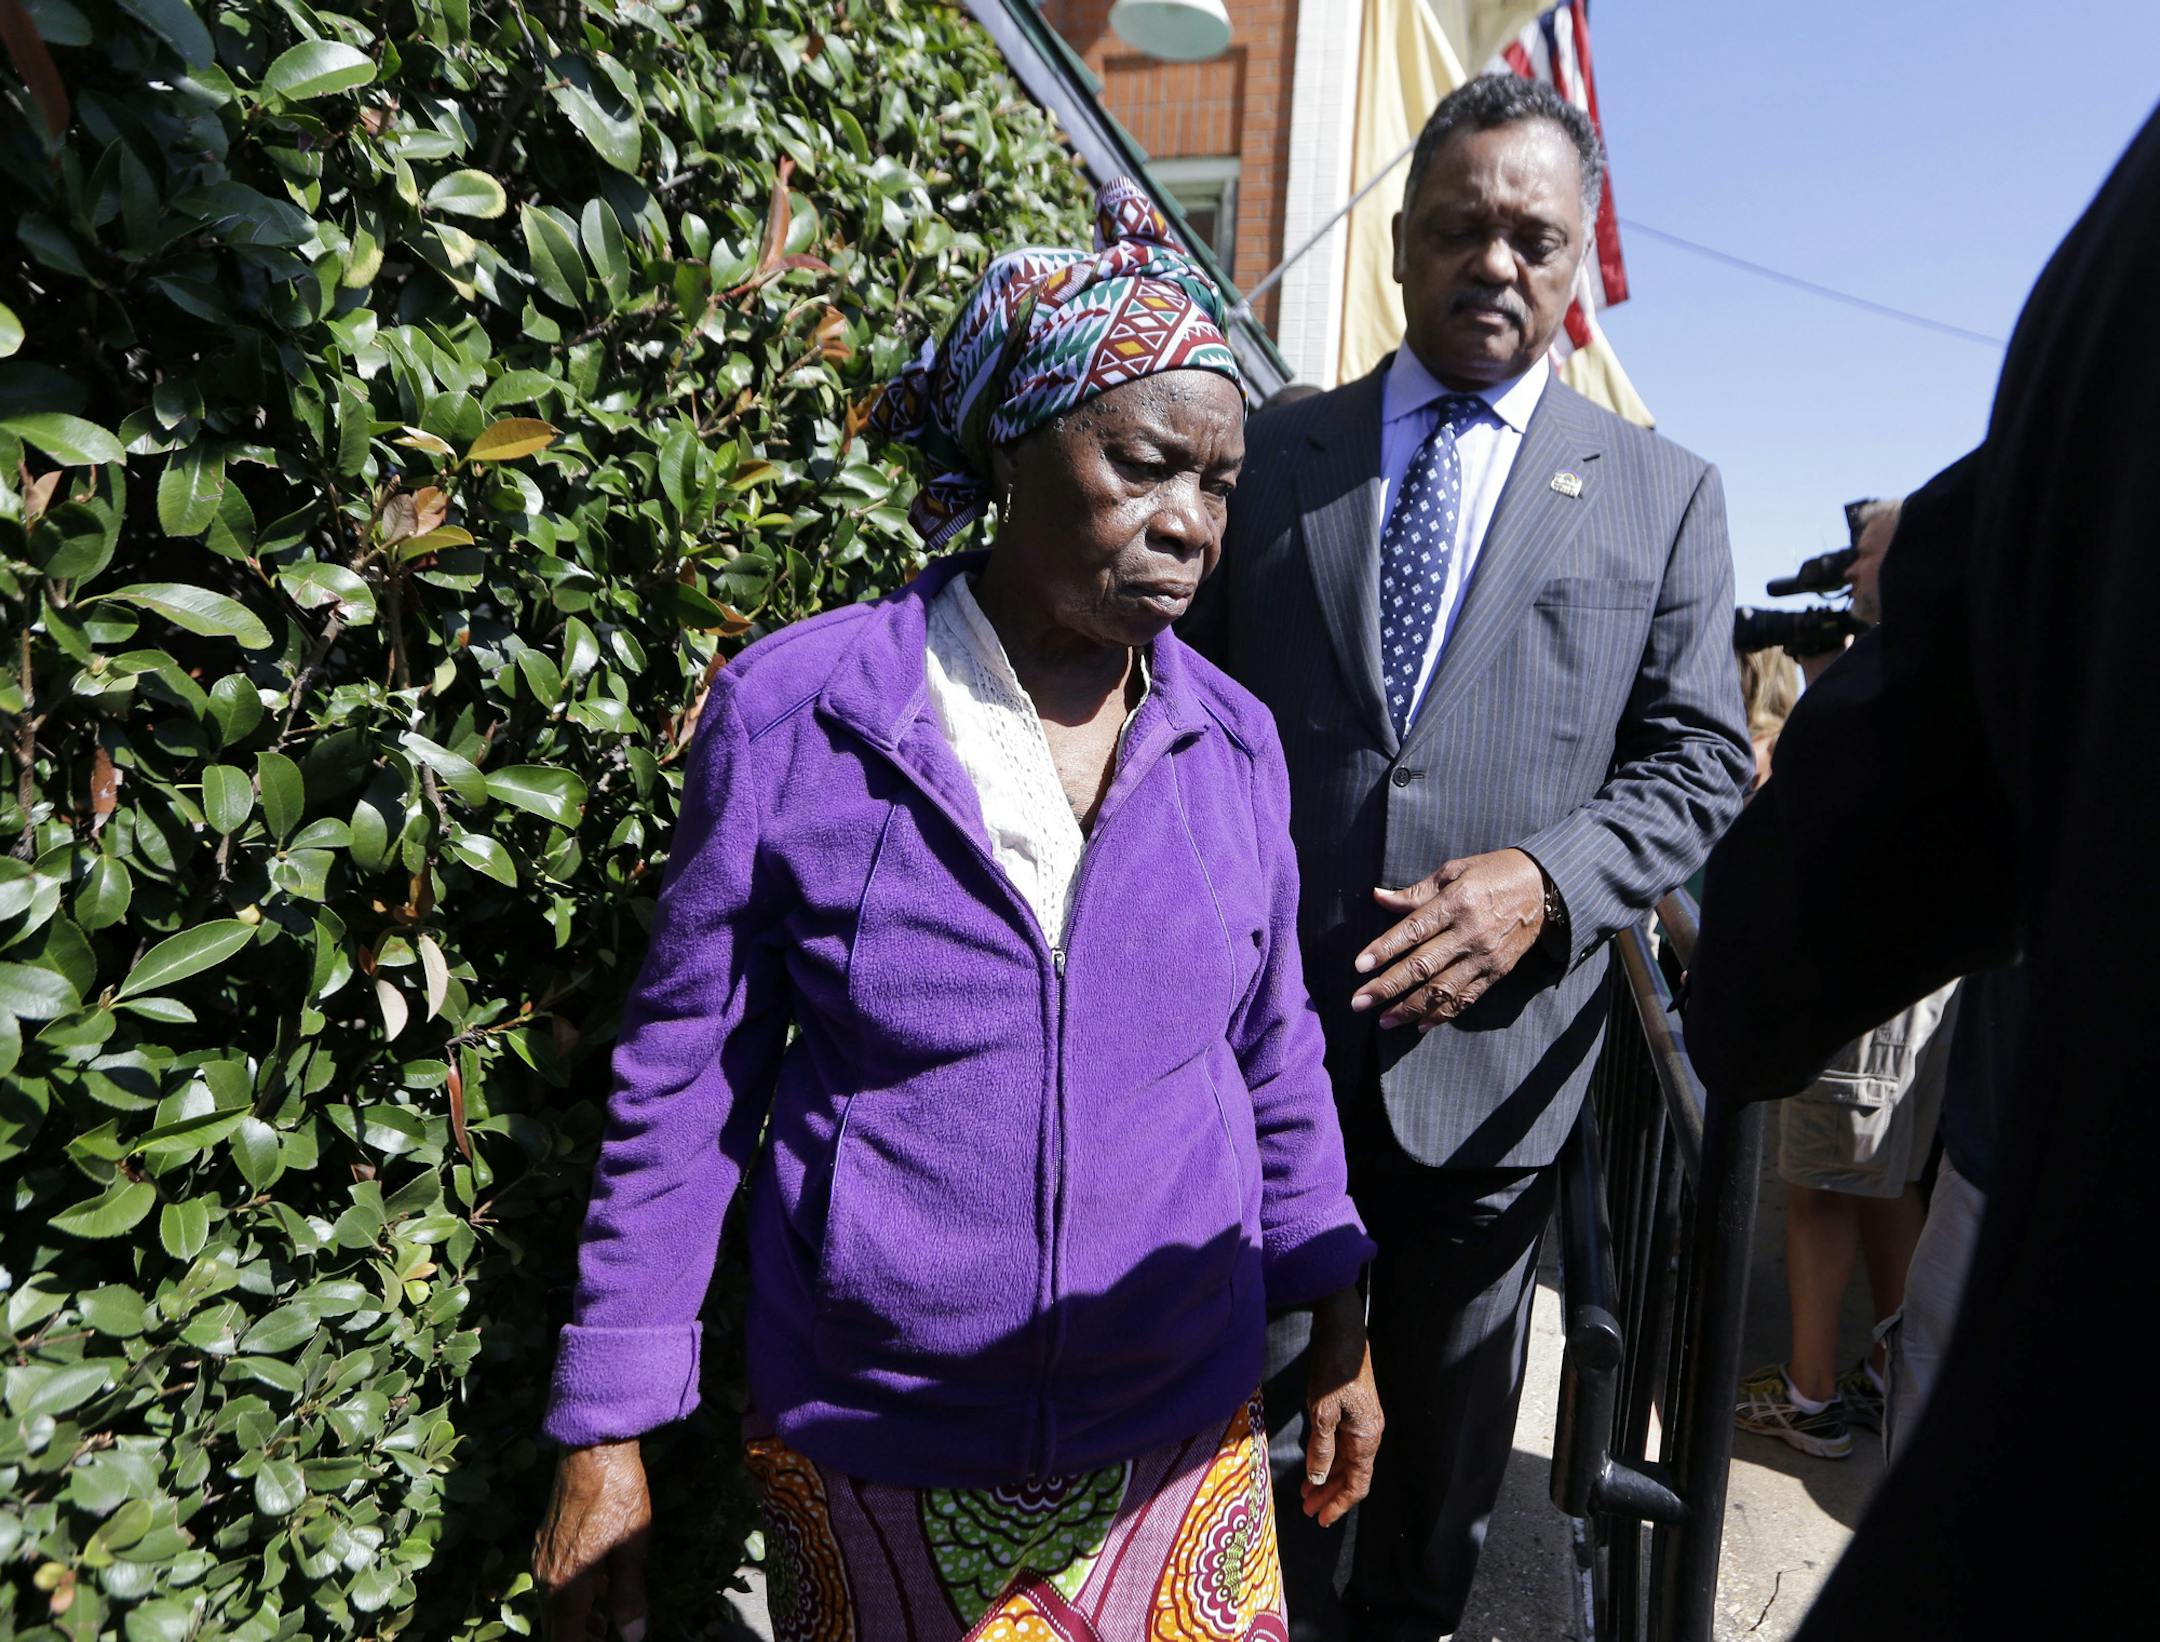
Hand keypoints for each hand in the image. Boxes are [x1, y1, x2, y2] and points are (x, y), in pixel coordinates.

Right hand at [535, 1440, 650, 1641]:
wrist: (591, 1449)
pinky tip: (595, 1588)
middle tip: (607, 1637)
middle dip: (579, 1638)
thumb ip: (629, 1597)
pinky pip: (551, 1585)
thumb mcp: (631, 1548)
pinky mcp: (544, 1542)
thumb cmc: (617, 1496)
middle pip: (555, 1629)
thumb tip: (633, 1637)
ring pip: (551, 1608)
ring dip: (574, 1621)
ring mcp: (542, 1558)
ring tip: (604, 1623)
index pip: (566, 1641)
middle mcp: (546, 1578)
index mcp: (567, 1586)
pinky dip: (569, 1598)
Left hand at [1301, 1285, 1381, 1526]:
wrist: (1343, 1332)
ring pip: (1347, 1461)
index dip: (1339, 1504)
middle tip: (1307, 1510)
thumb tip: (1317, 1480)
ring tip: (1306, 1494)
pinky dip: (1329, 1458)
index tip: (1320, 1519)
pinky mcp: (1354, 1411)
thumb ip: (1321, 1448)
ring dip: (1328, 1478)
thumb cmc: (1334, 1371)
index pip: (1358, 1484)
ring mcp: (1363, 1422)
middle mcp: (1370, 1434)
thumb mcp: (1322, 1411)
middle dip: (1330, 1495)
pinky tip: (1314, 1463)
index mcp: (1367, 1438)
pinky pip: (1344, 1445)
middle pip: (1353, 1475)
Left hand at [1351, 848, 1546, 1029]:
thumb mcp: (1455, 870)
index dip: (1384, 948)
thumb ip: (1416, 891)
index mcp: (1455, 903)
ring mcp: (1484, 956)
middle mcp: (1469, 933)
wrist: (1545, 888)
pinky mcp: (1497, 972)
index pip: (1413, 930)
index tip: (1359, 966)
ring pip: (1442, 989)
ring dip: (1410, 1008)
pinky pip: (1467, 999)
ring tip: (1384, 1021)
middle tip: (1358, 1002)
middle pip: (1423, 966)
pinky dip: (1443, 1014)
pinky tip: (1421, 1025)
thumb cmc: (1493, 873)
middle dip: (1388, 987)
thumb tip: (1379, 897)